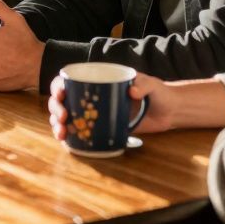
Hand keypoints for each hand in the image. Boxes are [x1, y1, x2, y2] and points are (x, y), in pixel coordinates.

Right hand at [48, 72, 176, 139]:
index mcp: (98, 81)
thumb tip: (132, 91)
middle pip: (63, 101)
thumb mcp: (152, 85)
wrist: (169, 112)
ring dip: (58, 125)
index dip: (59, 86)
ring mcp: (95, 115)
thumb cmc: (158, 93)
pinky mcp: (101, 130)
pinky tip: (67, 143)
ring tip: (61, 134)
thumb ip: (143, 85)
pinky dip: (70, 138)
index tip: (61, 95)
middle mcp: (91, 97)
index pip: (70, 80)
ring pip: (67, 118)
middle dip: (56, 109)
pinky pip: (80, 134)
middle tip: (63, 118)